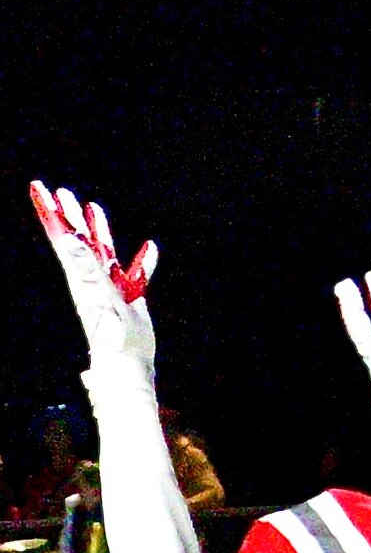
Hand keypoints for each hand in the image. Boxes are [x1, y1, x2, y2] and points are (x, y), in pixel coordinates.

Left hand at [31, 182, 157, 370]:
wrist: (125, 365)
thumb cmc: (110, 335)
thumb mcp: (97, 294)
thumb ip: (85, 264)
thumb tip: (67, 239)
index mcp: (81, 273)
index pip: (61, 235)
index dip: (51, 211)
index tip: (38, 187)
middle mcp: (91, 278)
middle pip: (77, 240)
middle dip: (68, 216)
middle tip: (60, 191)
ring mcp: (108, 288)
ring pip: (101, 252)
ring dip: (97, 230)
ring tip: (92, 208)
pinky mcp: (126, 299)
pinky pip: (132, 272)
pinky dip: (141, 259)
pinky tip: (150, 249)